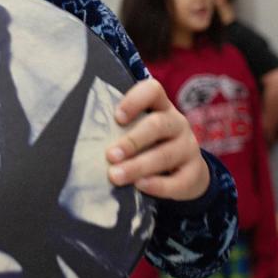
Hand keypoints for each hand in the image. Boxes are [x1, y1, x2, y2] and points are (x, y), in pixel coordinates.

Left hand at [105, 78, 208, 200]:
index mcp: (161, 107)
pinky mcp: (194, 174)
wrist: (185, 172)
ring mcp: (188, 148)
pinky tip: (140, 186)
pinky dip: (158, 185)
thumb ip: (119, 130)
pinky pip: (179, 180)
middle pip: (158, 125)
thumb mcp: (137, 131)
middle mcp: (177, 123)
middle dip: (132, 140)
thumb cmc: (150, 145)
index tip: (116, 117)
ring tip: (116, 176)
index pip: (153, 91)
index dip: (135, 100)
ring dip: (138, 166)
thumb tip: (82, 139)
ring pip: (166, 155)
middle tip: (110, 155)